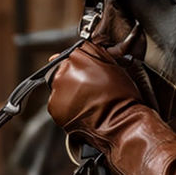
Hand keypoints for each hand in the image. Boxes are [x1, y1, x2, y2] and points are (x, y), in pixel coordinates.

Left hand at [46, 6, 175, 146]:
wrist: (121, 122)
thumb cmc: (120, 96)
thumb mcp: (111, 65)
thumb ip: (88, 53)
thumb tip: (66, 52)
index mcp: (75, 58)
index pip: (69, 58)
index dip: (80, 68)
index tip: (88, 77)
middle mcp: (62, 72)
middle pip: (62, 73)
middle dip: (73, 80)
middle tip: (92, 90)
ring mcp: (57, 91)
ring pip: (60, 89)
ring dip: (70, 94)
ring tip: (89, 101)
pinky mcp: (55, 108)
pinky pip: (58, 105)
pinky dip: (68, 108)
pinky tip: (84, 109)